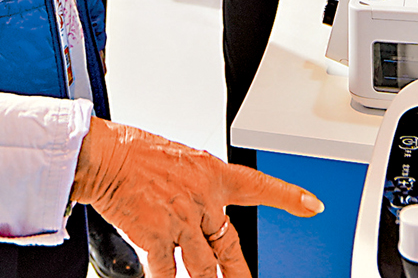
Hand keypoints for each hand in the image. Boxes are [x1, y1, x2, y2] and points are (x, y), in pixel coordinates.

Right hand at [71, 118, 322, 277]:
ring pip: (204, 268)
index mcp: (211, 174)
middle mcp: (202, 199)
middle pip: (230, 247)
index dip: (289, 197)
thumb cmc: (134, 152)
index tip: (312, 205)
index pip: (259, 186)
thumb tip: (198, 207)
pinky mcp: (157, 236)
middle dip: (239, 275)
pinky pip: (167, 273)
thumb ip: (195, 186)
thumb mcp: (177, 159)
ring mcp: (182, 221)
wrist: (104, 155)